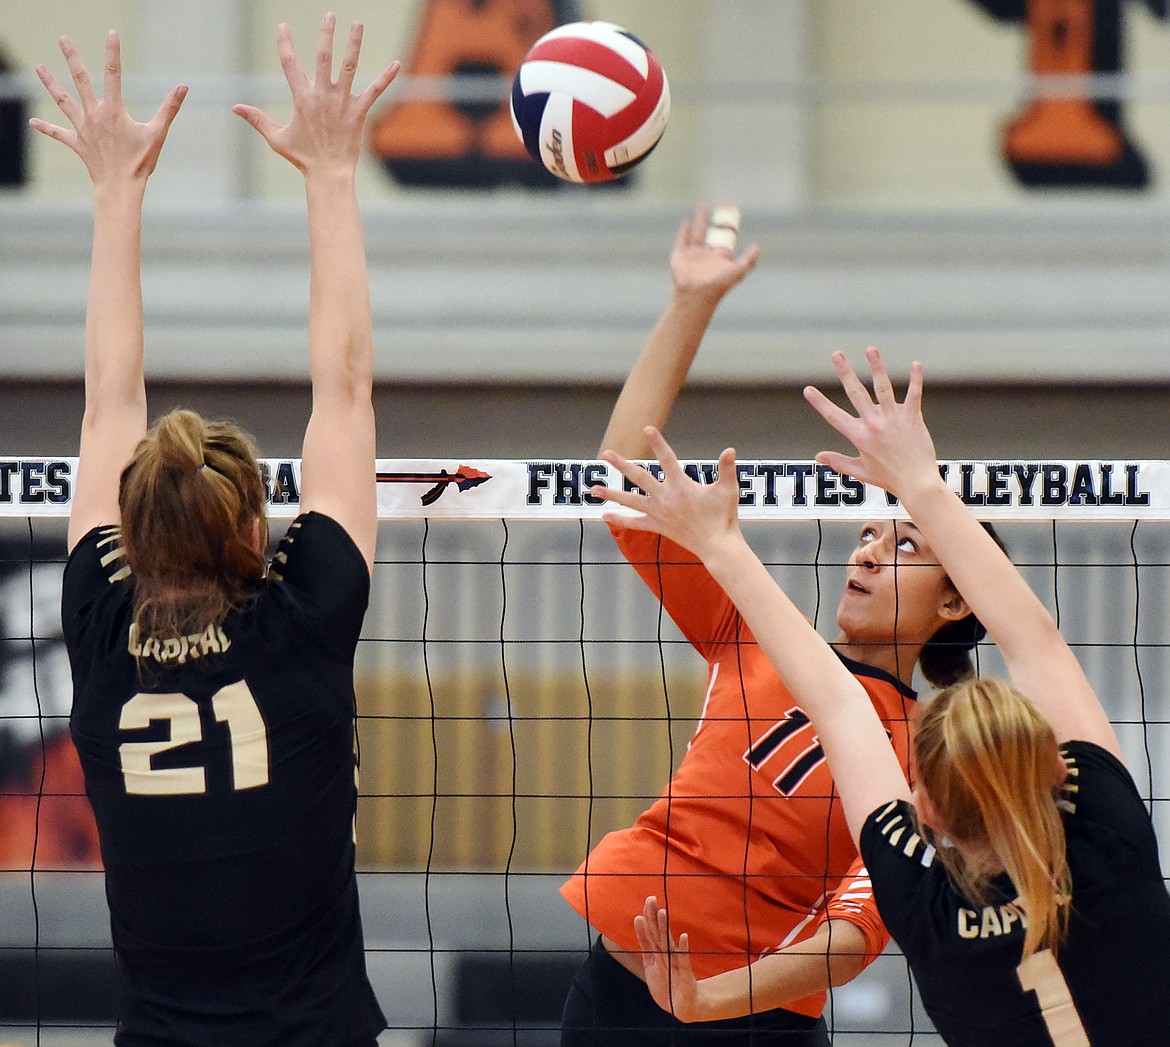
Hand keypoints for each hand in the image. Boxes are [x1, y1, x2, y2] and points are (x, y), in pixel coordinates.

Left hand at [30, 31, 186, 184]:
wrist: (120, 186)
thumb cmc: (141, 162)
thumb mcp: (158, 133)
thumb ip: (169, 108)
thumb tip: (183, 87)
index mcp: (114, 110)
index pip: (114, 74)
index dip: (113, 52)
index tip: (111, 33)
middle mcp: (94, 114)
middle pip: (80, 79)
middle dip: (72, 57)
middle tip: (62, 39)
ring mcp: (83, 128)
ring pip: (63, 101)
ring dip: (50, 83)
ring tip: (38, 68)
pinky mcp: (78, 143)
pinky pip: (59, 134)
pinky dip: (46, 128)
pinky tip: (32, 122)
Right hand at [234, 13, 399, 175]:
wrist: (328, 174)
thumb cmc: (303, 158)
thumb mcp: (276, 138)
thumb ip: (257, 119)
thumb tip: (234, 107)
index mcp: (301, 99)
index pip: (290, 65)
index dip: (285, 44)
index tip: (283, 27)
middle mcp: (322, 96)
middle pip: (323, 57)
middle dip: (326, 34)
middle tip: (329, 15)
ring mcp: (341, 103)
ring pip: (349, 66)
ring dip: (353, 44)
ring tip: (357, 24)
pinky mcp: (358, 112)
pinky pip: (374, 91)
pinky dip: (386, 77)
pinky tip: (397, 63)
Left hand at [592, 426, 741, 561]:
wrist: (717, 546)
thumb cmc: (724, 517)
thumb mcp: (728, 490)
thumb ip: (727, 468)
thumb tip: (730, 449)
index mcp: (681, 486)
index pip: (667, 459)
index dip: (657, 443)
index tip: (647, 428)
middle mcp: (665, 498)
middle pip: (639, 477)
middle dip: (621, 464)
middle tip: (606, 454)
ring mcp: (659, 513)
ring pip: (630, 501)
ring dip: (612, 494)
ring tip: (594, 489)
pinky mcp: (657, 526)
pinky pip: (634, 523)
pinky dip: (620, 520)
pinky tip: (606, 516)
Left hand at [634, 896, 700, 1022]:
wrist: (679, 1007)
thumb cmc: (665, 983)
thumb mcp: (650, 964)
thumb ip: (646, 944)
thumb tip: (638, 919)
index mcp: (657, 953)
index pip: (650, 933)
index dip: (648, 918)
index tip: (648, 900)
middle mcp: (666, 955)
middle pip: (658, 934)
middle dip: (654, 917)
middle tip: (651, 899)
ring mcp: (675, 964)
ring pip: (667, 944)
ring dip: (664, 929)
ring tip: (662, 913)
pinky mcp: (685, 975)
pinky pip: (683, 961)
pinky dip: (683, 949)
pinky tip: (683, 937)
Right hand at [670, 205, 759, 303]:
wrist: (697, 294)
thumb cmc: (718, 285)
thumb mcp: (737, 271)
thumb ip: (749, 260)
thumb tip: (757, 246)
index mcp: (720, 256)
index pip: (727, 235)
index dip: (730, 222)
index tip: (733, 208)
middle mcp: (707, 254)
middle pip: (713, 231)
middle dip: (716, 218)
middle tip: (721, 203)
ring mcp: (693, 255)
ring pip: (697, 233)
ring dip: (700, 220)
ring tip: (702, 205)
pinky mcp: (680, 256)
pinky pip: (681, 240)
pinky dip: (683, 231)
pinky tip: (685, 221)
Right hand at [803, 347, 941, 499]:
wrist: (916, 483)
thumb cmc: (889, 478)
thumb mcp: (860, 471)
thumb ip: (838, 461)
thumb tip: (818, 457)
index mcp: (859, 437)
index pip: (834, 416)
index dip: (820, 402)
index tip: (808, 389)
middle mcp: (873, 424)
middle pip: (856, 393)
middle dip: (845, 372)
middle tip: (837, 354)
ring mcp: (893, 419)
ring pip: (882, 388)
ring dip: (876, 367)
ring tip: (870, 349)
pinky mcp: (912, 418)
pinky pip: (914, 395)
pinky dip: (915, 380)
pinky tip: (915, 364)